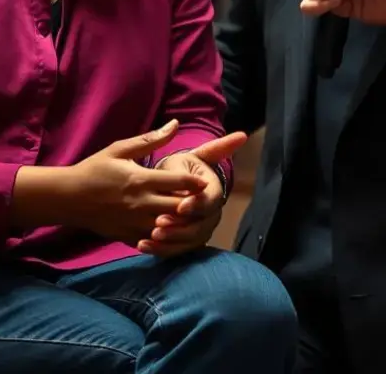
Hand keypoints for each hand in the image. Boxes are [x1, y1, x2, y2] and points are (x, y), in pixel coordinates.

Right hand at [64, 120, 208, 245]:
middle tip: (200, 201)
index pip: (179, 181)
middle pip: (179, 207)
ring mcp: (134, 223)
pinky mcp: (127, 237)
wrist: (68, 197)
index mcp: (141, 179)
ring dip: (181, 222)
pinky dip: (165, 238)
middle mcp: (141, 204)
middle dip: (193, 205)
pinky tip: (170, 231)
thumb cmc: (95, 169)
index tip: (204, 181)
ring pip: (169, 228)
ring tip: (188, 216)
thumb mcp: (120, 149)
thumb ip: (151, 139)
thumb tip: (176, 124)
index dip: (196, 182)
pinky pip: (154, 242)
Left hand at [137, 130, 247, 257]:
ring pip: (189, 241)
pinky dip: (161, 250)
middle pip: (200, 226)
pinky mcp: (186, 242)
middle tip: (158, 223)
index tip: (180, 205)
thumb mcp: (189, 158)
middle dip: (180, 226)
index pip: (211, 201)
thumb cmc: (178, 169)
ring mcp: (200, 229)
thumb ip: (212, 150)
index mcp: (215, 190)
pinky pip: (176, 251)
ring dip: (170, 241)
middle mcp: (212, 213)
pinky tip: (143, 245)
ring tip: (150, 236)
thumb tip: (242, 135)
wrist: (168, 186)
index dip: (197, 205)